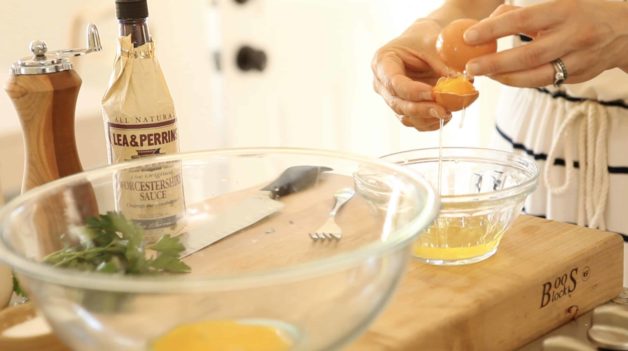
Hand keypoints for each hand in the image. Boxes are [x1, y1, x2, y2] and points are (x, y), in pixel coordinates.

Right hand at [372, 19, 453, 130]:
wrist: (424, 45)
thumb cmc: (425, 39)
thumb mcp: (434, 44)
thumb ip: (445, 63)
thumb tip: (466, 82)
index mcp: (382, 62)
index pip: (393, 82)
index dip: (412, 91)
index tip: (433, 93)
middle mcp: (382, 83)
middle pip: (397, 103)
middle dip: (422, 109)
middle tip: (444, 111)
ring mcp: (391, 98)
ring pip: (405, 116)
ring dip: (428, 118)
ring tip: (449, 112)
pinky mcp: (403, 109)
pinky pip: (414, 122)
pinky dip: (430, 122)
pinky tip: (446, 116)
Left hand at [463, 0, 627, 86]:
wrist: (626, 30)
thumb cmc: (581, 13)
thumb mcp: (557, 4)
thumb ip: (523, 13)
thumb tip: (488, 24)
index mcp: (564, 11)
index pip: (523, 19)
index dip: (494, 29)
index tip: (470, 36)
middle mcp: (573, 36)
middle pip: (528, 55)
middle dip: (495, 63)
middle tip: (471, 67)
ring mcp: (579, 59)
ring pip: (536, 76)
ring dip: (506, 78)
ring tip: (485, 75)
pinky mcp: (579, 76)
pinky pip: (545, 81)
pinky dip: (522, 81)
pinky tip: (505, 77)